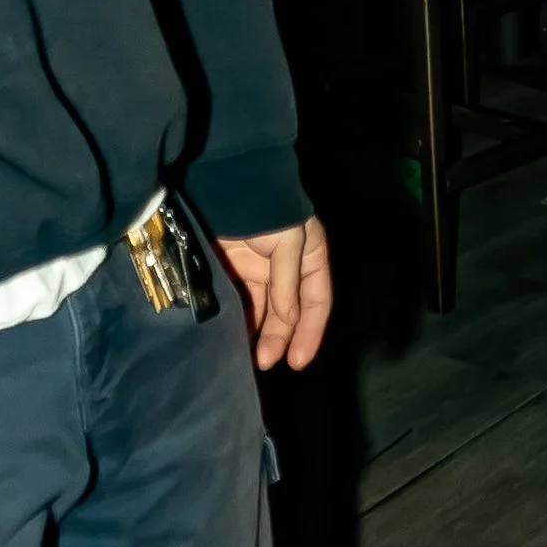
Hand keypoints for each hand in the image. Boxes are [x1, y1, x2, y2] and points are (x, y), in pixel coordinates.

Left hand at [215, 215, 333, 369]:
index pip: (317, 302)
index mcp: (312, 258)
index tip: (297, 361)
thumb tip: (288, 321)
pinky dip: (243, 320)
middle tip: (266, 362)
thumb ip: (288, 284)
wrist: (229, 184)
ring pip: (266, 311)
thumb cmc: (268, 210)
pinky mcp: (235, 269)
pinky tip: (236, 338)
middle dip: (281, 338)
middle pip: (290, 312)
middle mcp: (289, 268)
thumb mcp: (289, 242)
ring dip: (261, 334)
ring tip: (251, 357)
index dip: (310, 332)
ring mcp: (261, 269)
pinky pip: (243, 302)